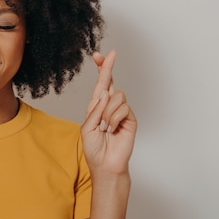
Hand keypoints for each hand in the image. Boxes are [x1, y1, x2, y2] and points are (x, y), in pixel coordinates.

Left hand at [81, 50, 136, 175]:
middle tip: (110, 54)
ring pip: (116, 96)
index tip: (98, 55)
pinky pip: (122, 108)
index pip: (99, 85)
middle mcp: (108, 106)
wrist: (105, 164)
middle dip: (107, 67)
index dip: (100, 70)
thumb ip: (95, 110)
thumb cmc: (94, 148)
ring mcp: (120, 112)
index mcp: (96, 107)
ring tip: (105, 128)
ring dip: (107, 112)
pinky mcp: (130, 119)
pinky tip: (112, 130)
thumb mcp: (88, 127)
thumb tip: (106, 92)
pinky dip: (114, 119)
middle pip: (110, 82)